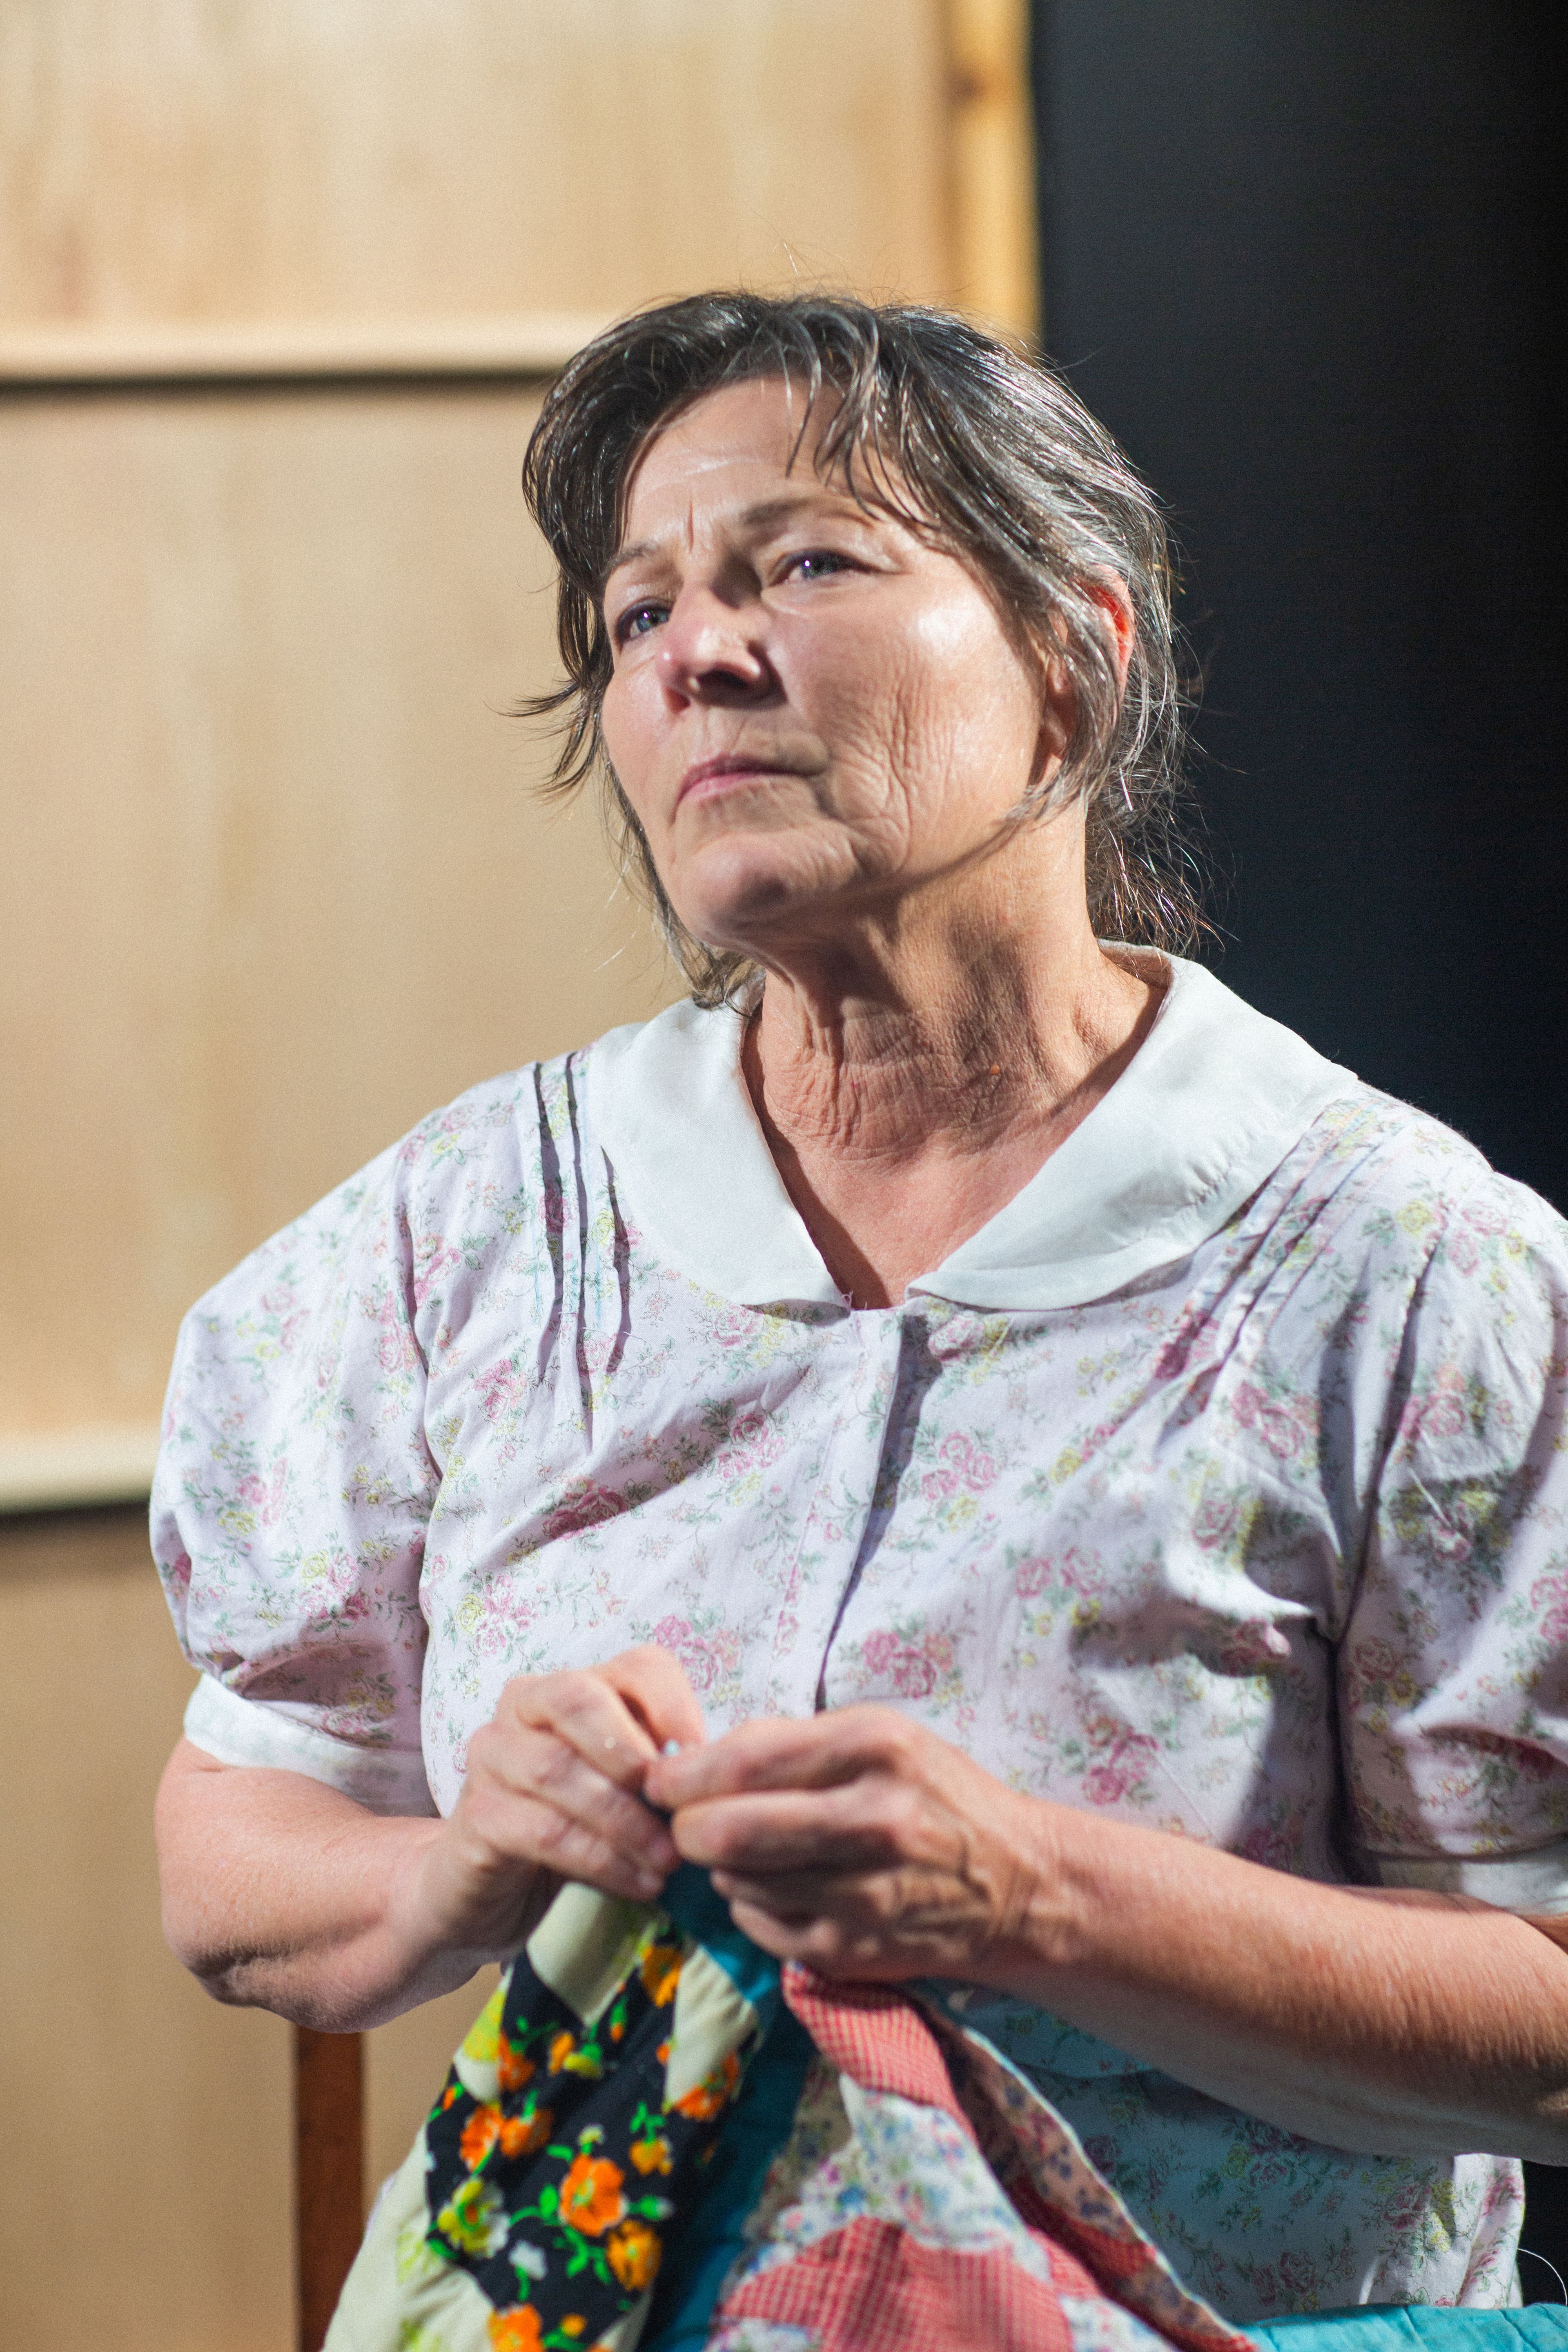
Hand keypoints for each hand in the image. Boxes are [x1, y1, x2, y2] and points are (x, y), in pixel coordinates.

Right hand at [397, 1646, 705, 1970]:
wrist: (489, 1891)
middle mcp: (524, 1707)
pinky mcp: (476, 1817)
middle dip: (632, 1750)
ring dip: (623, 1820)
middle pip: (576, 1697)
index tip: (708, 1759)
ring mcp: (492, 1757)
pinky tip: (638, 1884)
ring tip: (668, 1861)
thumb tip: (719, 1779)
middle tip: (674, 1805)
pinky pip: (541, 1829)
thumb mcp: (625, 1793)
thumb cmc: (574, 1828)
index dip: (674, 1705)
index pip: (634, 1666)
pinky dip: (599, 1859)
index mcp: (573, 1687)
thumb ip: (660, 1773)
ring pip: (556, 1768)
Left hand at [644, 1705, 1045, 1981]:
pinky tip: (775, 1887)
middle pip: (730, 1831)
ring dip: (722, 1868)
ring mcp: (865, 1894)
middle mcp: (873, 1820)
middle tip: (683, 1823)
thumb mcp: (881, 1736)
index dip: (685, 1775)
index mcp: (875, 1749)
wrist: (1018, 1882)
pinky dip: (751, 1907)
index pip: (745, 1761)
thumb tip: (699, 1762)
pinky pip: (764, 1929)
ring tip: (740, 1850)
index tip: (660, 1780)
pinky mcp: (856, 1949)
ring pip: (740, 1883)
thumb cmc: (935, 1795)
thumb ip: (792, 1742)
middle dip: (686, 1828)